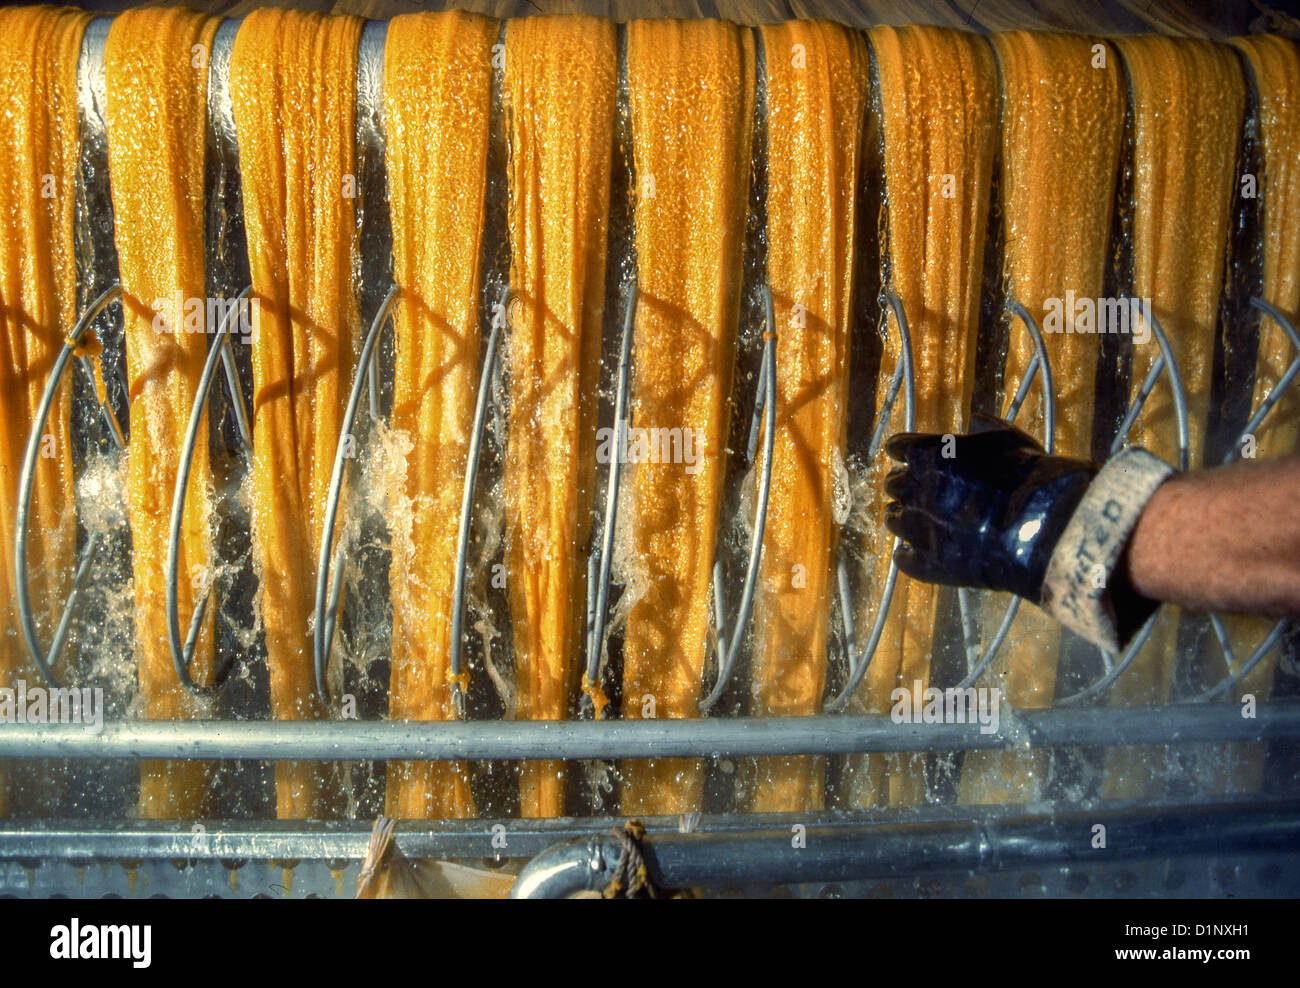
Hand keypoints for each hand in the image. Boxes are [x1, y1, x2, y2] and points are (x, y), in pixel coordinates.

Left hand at [883, 415, 1097, 602]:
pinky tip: (928, 555)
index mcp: (926, 453)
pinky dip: (912, 555)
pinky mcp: (923, 562)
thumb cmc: (1026, 477)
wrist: (1041, 527)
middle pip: (892, 484)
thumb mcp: (1008, 439)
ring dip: (907, 519)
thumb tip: (976, 420)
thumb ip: (985, 429)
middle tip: (927, 493)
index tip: (914, 459)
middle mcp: (911, 488)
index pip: (896, 447)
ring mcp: (914, 528)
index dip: (906, 453)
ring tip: (930, 524)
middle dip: (907, 486)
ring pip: (893, 520)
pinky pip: (901, 558)